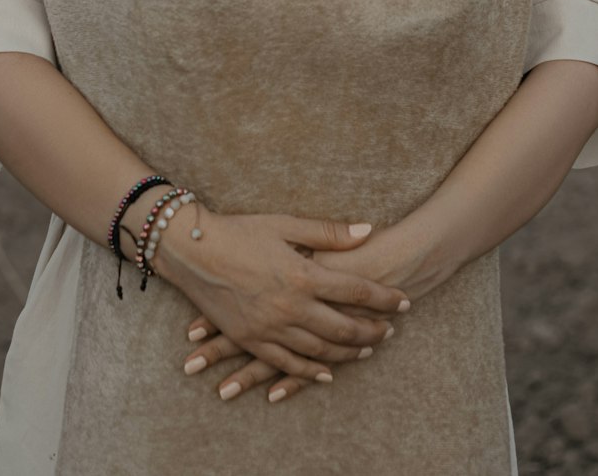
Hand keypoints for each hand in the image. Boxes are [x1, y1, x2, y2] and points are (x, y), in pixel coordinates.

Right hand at [155, 204, 411, 385]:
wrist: (192, 251)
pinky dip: (312, 372)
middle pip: (344, 329)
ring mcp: (271, 329)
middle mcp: (291, 308)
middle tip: (391, 330)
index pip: (356, 292)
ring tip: (368, 348)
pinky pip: (289, 364)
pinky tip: (328, 373)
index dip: (385, 298)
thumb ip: (329, 233)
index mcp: (302, 276)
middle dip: (373, 330)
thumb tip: (368, 231)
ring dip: (349, 353)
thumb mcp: (285, 224)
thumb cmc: (240, 231)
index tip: (404, 301)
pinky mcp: (252, 341)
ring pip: (321, 352)